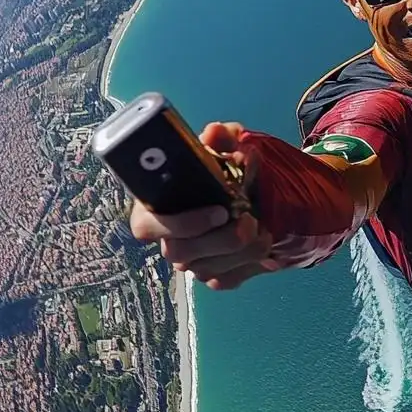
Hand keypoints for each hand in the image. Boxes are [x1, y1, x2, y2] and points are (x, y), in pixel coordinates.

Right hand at [128, 122, 273, 288]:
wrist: (262, 195)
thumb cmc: (233, 168)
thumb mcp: (231, 145)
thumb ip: (222, 137)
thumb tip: (213, 132)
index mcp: (158, 203)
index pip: (145, 225)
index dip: (177, 224)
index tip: (217, 211)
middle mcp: (170, 236)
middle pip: (179, 252)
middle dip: (220, 240)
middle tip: (249, 221)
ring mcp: (191, 260)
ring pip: (206, 269)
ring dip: (241, 252)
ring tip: (264, 230)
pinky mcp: (214, 275)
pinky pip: (226, 279)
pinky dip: (250, 263)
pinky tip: (265, 245)